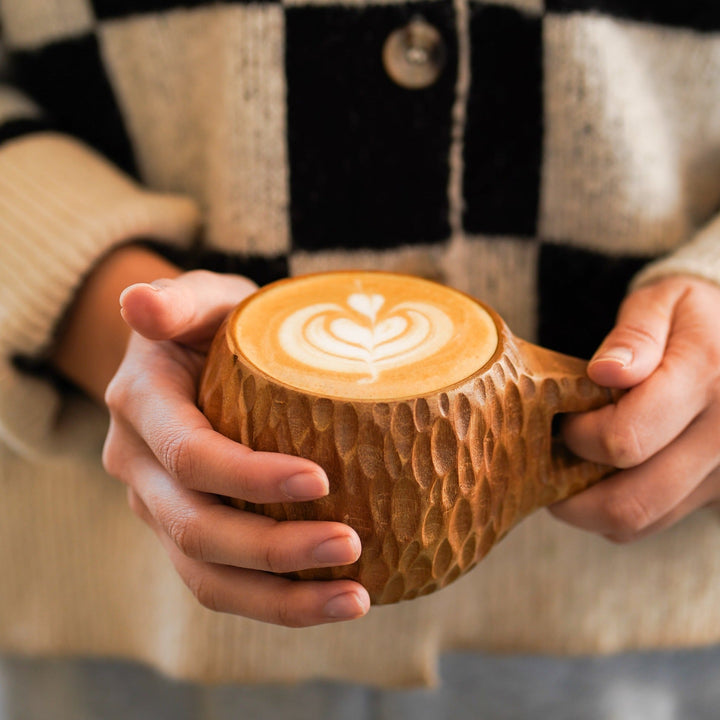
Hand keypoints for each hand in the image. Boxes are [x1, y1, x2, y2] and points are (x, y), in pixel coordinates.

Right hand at [102, 270, 369, 625]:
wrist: (189, 359)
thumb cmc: (210, 323)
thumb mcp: (201, 297)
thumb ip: (179, 300)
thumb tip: (137, 301)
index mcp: (141, 405)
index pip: (190, 455)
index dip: (248, 476)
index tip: (320, 480)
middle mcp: (140, 466)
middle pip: (197, 529)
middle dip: (273, 548)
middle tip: (351, 543)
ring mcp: (160, 508)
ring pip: (206, 576)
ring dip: (281, 598)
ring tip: (354, 598)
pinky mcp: (187, 533)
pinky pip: (224, 584)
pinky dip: (278, 602)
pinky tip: (338, 598)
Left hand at [550, 275, 719, 542]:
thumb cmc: (690, 317)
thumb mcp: (663, 303)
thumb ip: (635, 336)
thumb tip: (606, 371)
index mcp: (706, 380)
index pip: (625, 437)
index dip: (578, 435)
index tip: (562, 418)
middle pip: (630, 500)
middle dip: (571, 487)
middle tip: (551, 457)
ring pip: (640, 520)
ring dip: (589, 506)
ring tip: (569, 468)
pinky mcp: (717, 492)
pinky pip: (656, 520)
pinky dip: (618, 510)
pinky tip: (602, 477)